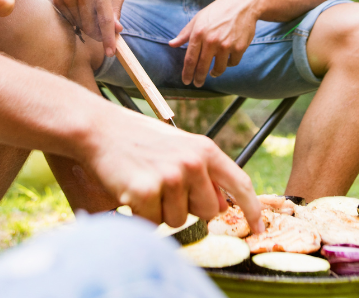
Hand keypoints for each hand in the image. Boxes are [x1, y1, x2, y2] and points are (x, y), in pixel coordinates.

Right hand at [52, 0, 125, 56]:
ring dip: (88, 26)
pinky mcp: (58, 0)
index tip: (111, 53)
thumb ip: (117, 10)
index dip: (108, 38)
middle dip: (99, 34)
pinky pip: (70, 21)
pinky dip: (77, 20)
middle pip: (91, 27)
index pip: (105, 19)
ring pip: (80, 26)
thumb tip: (117, 30)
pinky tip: (80, 8)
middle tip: (103, 31)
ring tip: (91, 11)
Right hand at [86, 109, 263, 231]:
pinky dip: (140, 213)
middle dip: (188, 208)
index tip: (259, 229)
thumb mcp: (180, 147)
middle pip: (207, 212)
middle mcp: (192, 163)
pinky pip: (152, 222)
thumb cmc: (139, 139)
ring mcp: (170, 177)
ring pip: (177, 221)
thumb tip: (222, 205)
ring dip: (160, 211)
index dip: (252, 210)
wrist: (99, 129)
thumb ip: (204, 173)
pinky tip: (130, 189)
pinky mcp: (146, 191)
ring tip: (145, 183)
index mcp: (205, 149)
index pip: (240, 184)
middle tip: (164, 186)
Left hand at [168, 0, 259, 86]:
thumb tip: (172, 44)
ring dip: (215, 73)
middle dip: (199, 78)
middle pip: (202, 67)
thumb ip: (185, 33)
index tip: (186, 81)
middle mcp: (211, 41)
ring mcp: (226, 45)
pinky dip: (229, 64)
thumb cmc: (218, 10)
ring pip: (219, 68)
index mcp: (199, 33)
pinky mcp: (239, 47)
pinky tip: (226, 60)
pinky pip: (232, 63)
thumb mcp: (199, 18)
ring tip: (213, 72)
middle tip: (197, 83)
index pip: (190, 59)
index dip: (187, 73)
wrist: (243, 4)